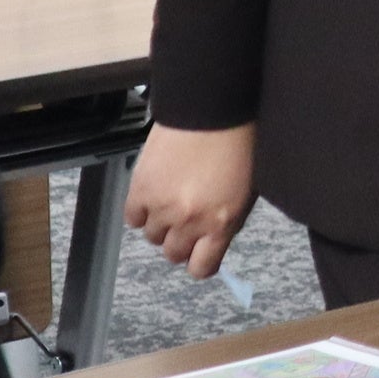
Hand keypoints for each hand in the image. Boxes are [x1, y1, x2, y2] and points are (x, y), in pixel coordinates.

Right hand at [124, 123, 258, 280]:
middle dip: (179, 240)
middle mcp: (191, 221)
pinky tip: (154, 193)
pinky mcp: (141, 189)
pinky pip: (132, 217)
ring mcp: (163, 207)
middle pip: (173, 254)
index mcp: (222, 223)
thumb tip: (213, 240)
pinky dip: (141, 209)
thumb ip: (227, 221)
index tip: (198, 254)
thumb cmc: (238, 144)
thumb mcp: (246, 192)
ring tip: (171, 199)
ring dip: (160, 223)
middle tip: (185, 220)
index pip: (201, 267)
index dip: (199, 262)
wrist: (213, 110)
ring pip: (152, 236)